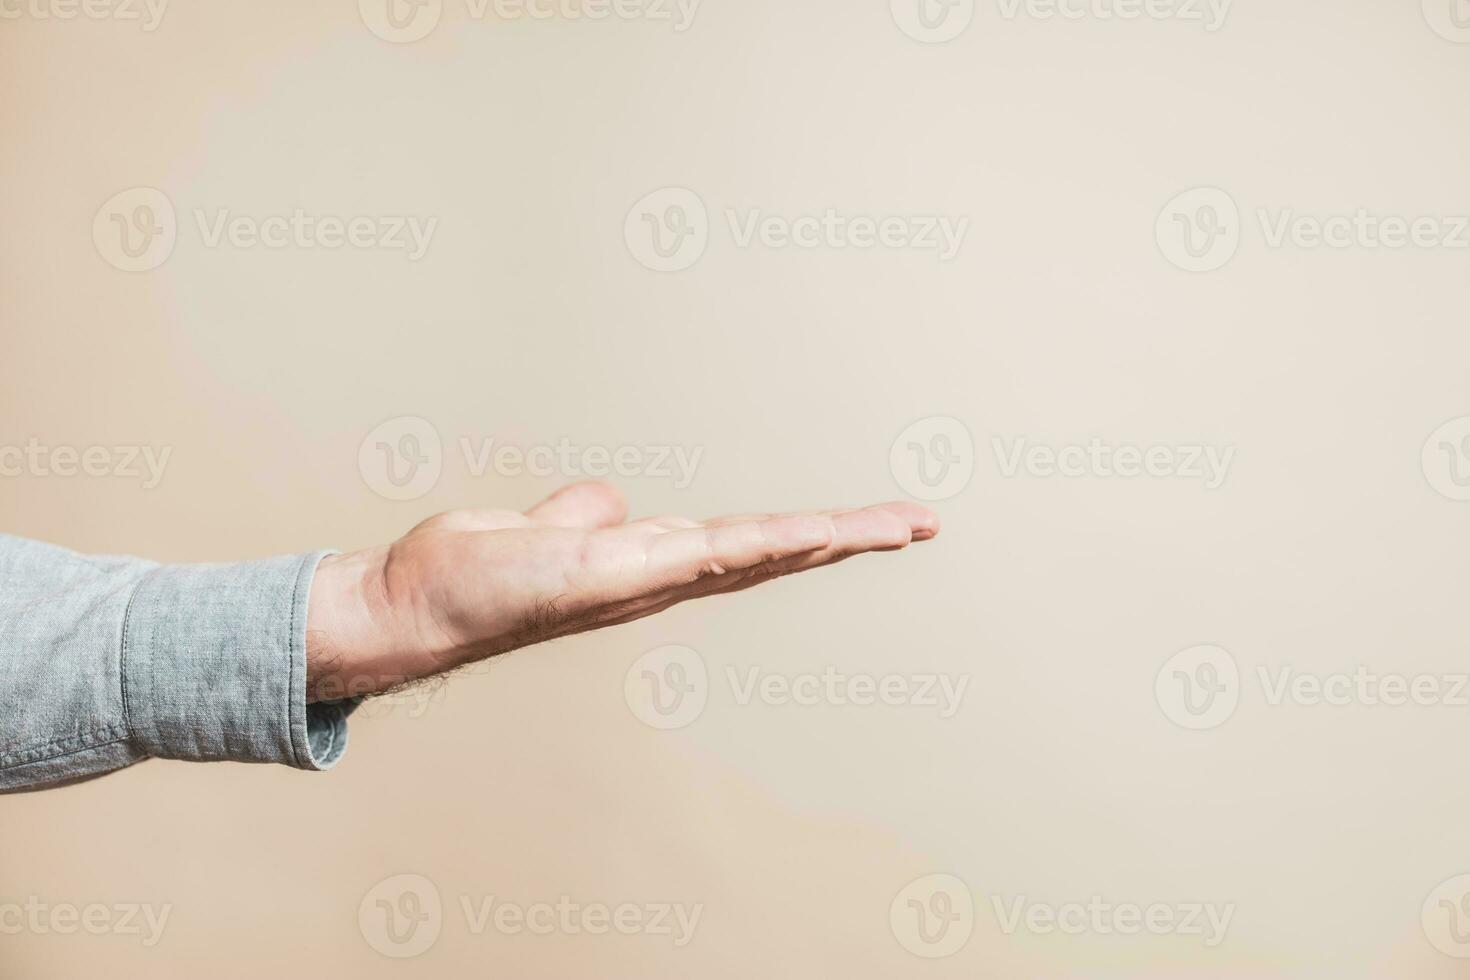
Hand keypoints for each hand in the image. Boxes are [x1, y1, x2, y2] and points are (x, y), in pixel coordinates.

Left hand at [305, 482, 937, 700]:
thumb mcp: (540, 531)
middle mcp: (658, 577)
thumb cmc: (472, 575)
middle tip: (923, 522)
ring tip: (896, 525)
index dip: (811, 534)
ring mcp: (641, 579)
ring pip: (754, 555)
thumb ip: (583, 515)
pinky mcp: (611, 573)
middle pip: (773, 554)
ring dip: (827, 540)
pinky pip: (700, 556)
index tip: (871, 521)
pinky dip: (760, 546)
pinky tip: (809, 533)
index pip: (748, 546)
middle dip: (851, 539)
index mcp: (649, 563)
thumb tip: (611, 501)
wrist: (410, 607)